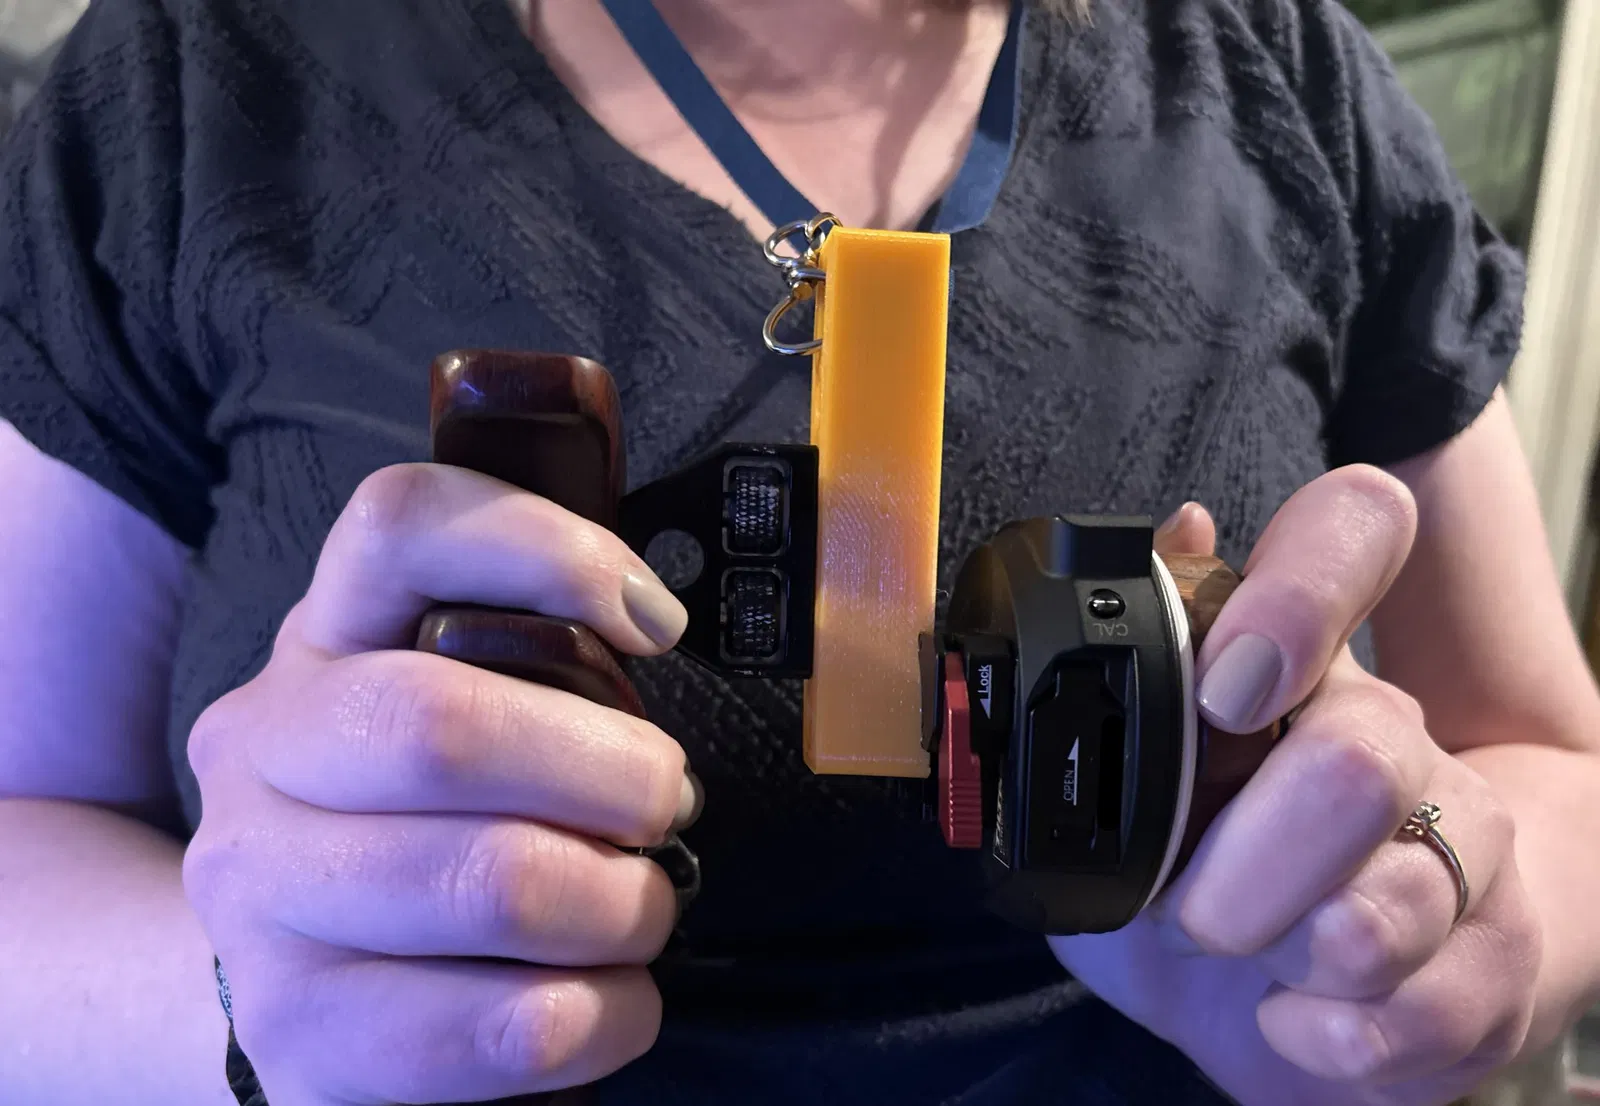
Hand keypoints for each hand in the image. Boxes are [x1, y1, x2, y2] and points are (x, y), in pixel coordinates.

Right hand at [182, 463, 699, 1104]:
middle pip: (443, 723)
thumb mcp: (459, 707)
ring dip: (621, 904)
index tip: (654, 625)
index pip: (399, 525)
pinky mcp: (296, 1032)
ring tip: (637, 908)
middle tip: (662, 805)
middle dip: (612, 773)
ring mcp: (259, 896)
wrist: (304, 982)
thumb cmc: (426, 824)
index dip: (546, 549)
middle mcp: (263, 750)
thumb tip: (649, 627)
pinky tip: (606, 997)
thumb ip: (534, 659)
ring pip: (492, 880)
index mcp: (323, 642)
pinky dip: (606, 1014)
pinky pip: (507, 1026)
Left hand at [1049, 466, 1543, 1105]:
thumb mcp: (1135, 786)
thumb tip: (1179, 530)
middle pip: (1356, 762)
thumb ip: (1141, 675)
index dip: (1297, 599)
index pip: (1354, 535)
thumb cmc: (1205, 877)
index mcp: (1301, 664)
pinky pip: (1415, 1011)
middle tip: (1190, 906)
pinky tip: (1294, 1016)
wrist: (1293, 1003)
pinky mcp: (1494, 963)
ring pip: (1383, 906)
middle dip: (1233, 871)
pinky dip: (1320, 1034)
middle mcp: (1395, 736)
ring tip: (1253, 958)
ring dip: (1278, 957)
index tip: (1225, 697)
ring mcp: (1462, 848)